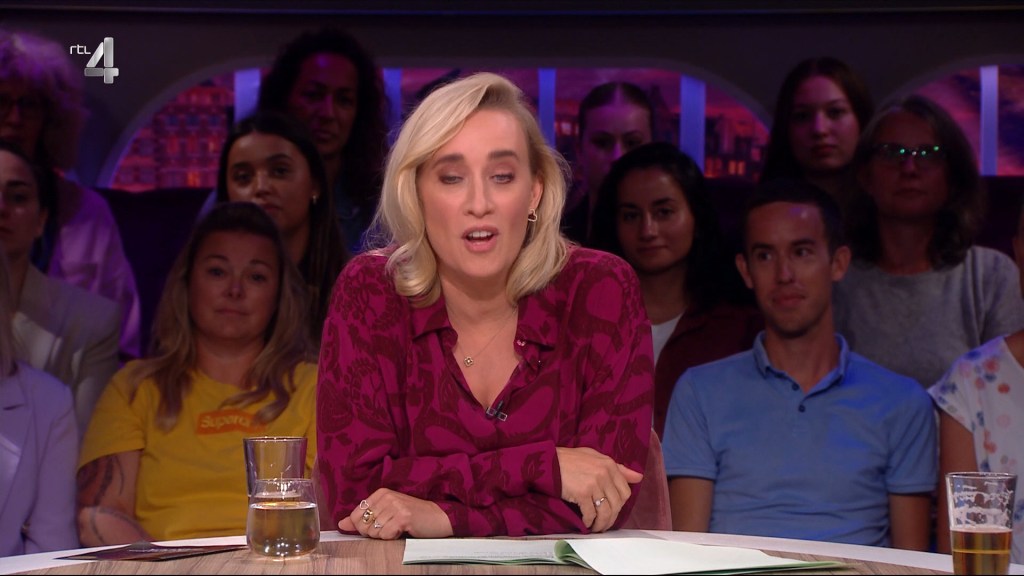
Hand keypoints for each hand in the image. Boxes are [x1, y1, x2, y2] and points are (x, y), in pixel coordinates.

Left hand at [338, 488, 453, 539]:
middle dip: (374, 533)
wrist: (438, 517)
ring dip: (384, 536)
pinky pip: (385, 535)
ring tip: (397, 528)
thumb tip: (341, 524)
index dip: (363, 527)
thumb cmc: (411, 517)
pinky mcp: (403, 517)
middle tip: (389, 528)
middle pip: (363, 525)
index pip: (356, 515)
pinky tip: (402, 531)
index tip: (378, 525)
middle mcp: (387, 496)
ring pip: (374, 532)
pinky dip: (392, 538)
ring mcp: (395, 506)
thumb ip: (362, 518)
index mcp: (380, 493)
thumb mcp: (386, 513)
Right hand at [556, 446, 642, 532]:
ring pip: (606, 512)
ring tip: (596, 528)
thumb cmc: (570, 459)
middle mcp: (604, 473)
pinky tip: (585, 523)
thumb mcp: (595, 457)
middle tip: (603, 523)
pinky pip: (591, 514)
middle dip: (611, 518)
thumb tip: (639, 477)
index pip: (625, 491)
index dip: (620, 505)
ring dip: (602, 524)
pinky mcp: (582, 493)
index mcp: (610, 464)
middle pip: (616, 504)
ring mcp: (594, 483)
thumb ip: (618, 468)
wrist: (548, 460)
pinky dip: (589, 522)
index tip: (612, 510)